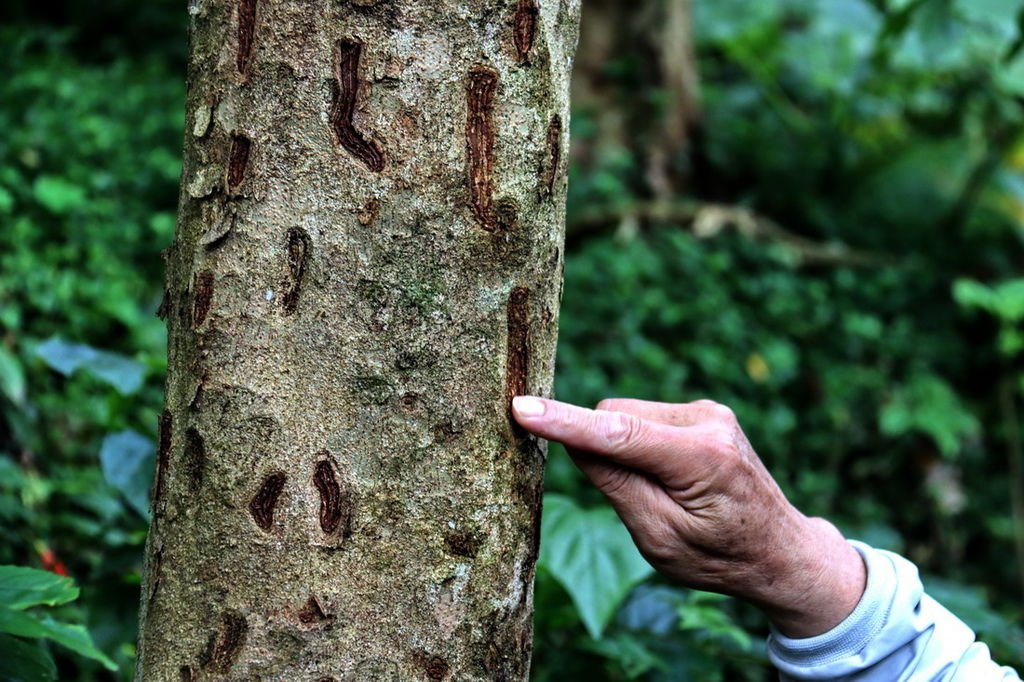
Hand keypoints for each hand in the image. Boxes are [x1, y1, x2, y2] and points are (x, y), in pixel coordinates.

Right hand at [512, 395, 865, 637]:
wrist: (779, 550)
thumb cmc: (720, 557)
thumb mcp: (660, 540)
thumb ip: (617, 487)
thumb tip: (577, 441)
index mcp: (702, 459)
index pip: (617, 434)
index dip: (565, 422)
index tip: (522, 407)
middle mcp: (709, 421)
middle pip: (616, 417)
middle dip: (603, 450)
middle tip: (636, 500)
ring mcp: (709, 411)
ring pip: (627, 414)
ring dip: (623, 448)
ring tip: (662, 492)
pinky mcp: (704, 412)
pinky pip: (646, 417)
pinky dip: (641, 444)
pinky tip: (672, 477)